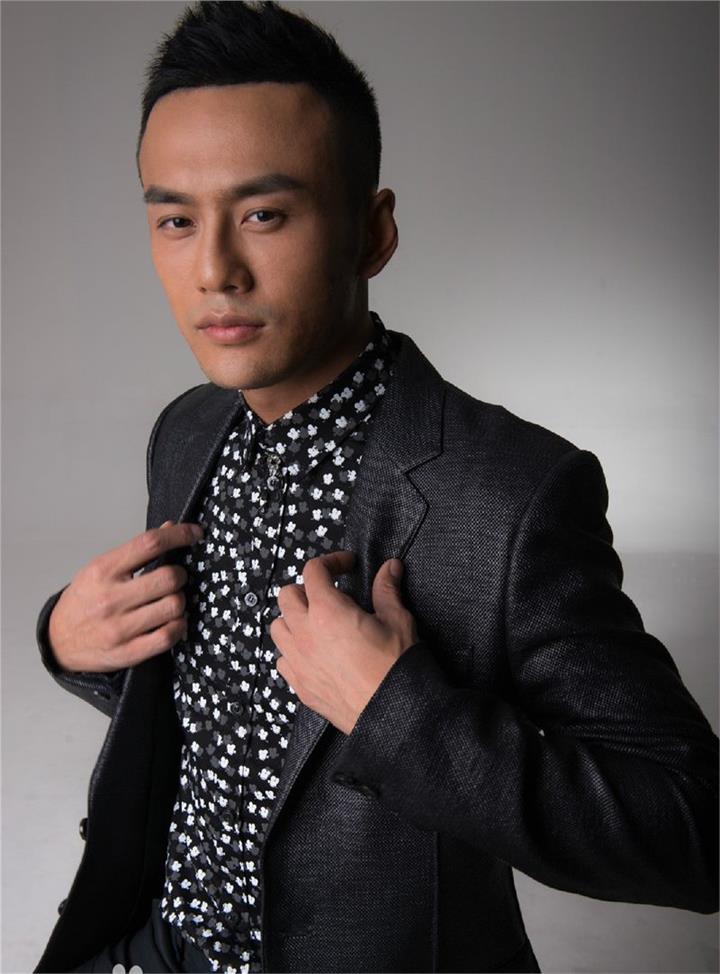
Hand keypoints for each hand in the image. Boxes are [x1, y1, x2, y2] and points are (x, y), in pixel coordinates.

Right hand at [47, 520, 203, 672]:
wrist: (59, 642)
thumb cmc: (84, 601)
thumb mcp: (101, 569)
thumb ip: (135, 551)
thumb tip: (170, 528)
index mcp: (103, 571)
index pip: (149, 544)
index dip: (179, 535)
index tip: (194, 533)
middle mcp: (110, 598)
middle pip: (168, 577)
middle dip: (181, 575)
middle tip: (176, 578)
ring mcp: (118, 628)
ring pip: (173, 606)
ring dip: (180, 601)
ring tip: (171, 600)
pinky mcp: (127, 652)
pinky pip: (167, 636)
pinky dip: (178, 626)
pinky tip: (173, 621)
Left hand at [270, 552, 418, 734]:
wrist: (392, 713)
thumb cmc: (395, 666)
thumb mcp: (397, 621)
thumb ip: (387, 590)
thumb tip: (390, 568)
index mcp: (327, 611)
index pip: (313, 571)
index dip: (330, 562)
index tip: (346, 566)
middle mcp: (304, 634)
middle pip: (287, 596)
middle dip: (307, 588)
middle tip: (330, 594)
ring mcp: (298, 661)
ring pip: (278, 627)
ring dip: (293, 618)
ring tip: (317, 622)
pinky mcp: (299, 685)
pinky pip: (282, 659)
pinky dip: (292, 650)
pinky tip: (313, 653)